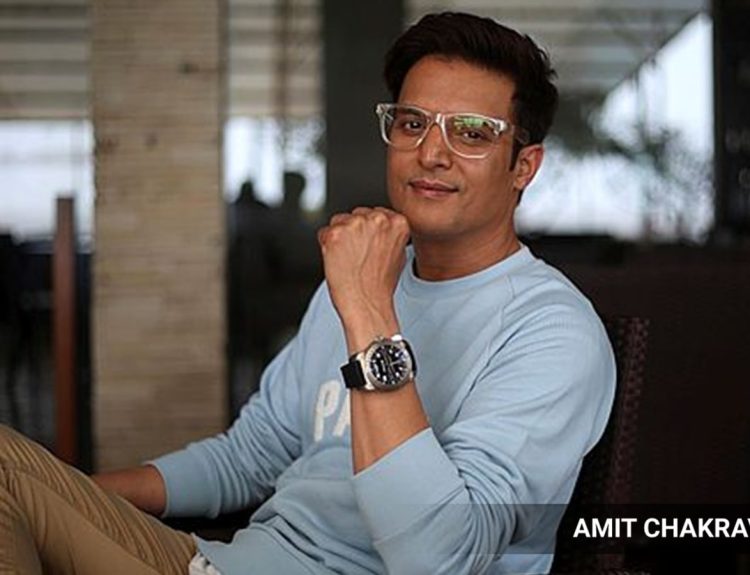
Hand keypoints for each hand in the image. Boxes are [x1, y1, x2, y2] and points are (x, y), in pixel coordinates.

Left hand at [317, 207, 409, 351]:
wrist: (366, 303)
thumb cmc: (380, 285)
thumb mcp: (398, 254)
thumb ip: (390, 234)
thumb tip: (378, 227)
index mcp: (397, 221)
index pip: (374, 214)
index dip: (368, 232)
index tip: (368, 246)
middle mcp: (377, 219)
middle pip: (356, 215)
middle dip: (354, 232)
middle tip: (357, 255)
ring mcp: (355, 225)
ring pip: (339, 221)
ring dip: (340, 238)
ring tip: (349, 260)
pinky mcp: (335, 234)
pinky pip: (324, 233)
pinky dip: (326, 246)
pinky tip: (338, 260)